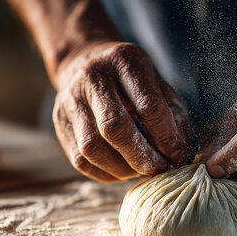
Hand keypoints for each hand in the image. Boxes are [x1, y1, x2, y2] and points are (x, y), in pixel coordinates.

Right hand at [53, 41, 190, 181]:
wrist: (86, 63)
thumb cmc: (131, 81)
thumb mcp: (158, 84)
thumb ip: (172, 115)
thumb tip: (177, 154)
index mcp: (124, 62)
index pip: (147, 104)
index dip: (165, 136)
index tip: (176, 155)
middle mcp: (92, 77)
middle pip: (113, 127)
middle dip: (140, 156)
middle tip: (159, 170)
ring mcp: (70, 100)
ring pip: (91, 147)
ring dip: (121, 168)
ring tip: (139, 171)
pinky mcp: (59, 121)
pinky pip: (80, 160)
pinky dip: (105, 173)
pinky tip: (122, 171)